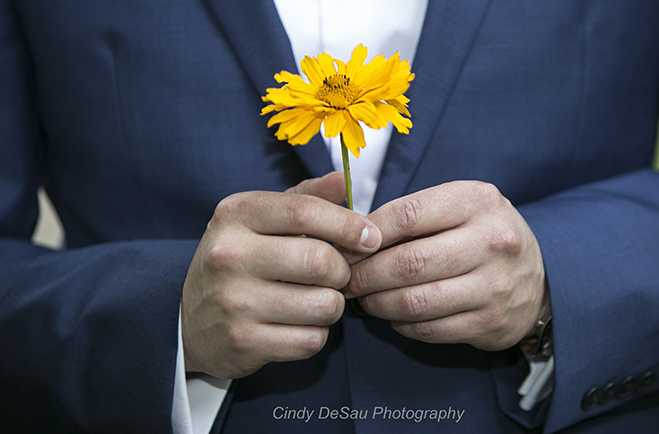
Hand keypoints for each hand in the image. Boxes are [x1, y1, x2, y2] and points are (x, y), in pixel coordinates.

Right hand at [181, 172, 381, 378]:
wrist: (188, 321)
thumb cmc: (238, 261)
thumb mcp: (259, 220)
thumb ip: (304, 198)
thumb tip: (344, 180)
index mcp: (236, 215)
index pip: (305, 211)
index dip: (348, 225)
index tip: (370, 238)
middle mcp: (229, 255)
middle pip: (320, 261)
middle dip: (343, 271)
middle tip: (336, 275)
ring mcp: (234, 302)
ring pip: (324, 305)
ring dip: (332, 305)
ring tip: (316, 300)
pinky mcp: (243, 342)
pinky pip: (311, 340)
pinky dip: (317, 333)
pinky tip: (299, 324)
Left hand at [344, 181, 547, 350]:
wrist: (540, 277)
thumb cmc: (482, 234)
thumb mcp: (457, 207)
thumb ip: (411, 215)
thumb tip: (352, 238)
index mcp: (477, 201)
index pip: (406, 215)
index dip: (366, 234)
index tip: (346, 246)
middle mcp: (491, 241)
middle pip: (408, 263)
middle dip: (365, 274)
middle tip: (346, 279)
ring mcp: (494, 286)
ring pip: (414, 301)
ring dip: (377, 303)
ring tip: (364, 298)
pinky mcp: (491, 323)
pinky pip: (428, 329)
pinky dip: (401, 324)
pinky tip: (393, 315)